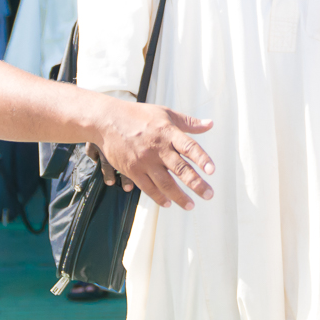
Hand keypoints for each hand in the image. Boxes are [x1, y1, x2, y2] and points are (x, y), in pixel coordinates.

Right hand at [93, 100, 216, 209]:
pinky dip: (159, 197)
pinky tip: (168, 203)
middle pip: (180, 169)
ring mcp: (145, 161)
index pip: (189, 147)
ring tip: (191, 206)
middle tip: (209, 195)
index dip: (202, 159)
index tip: (212, 171)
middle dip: (196, 184)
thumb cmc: (138, 115)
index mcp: (168, 132)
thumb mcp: (165, 113)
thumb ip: (189, 122)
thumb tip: (210, 124)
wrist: (107, 121)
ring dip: (179, 196)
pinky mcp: (132, 170)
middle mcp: (158, 148)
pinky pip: (148, 188)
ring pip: (165, 183)